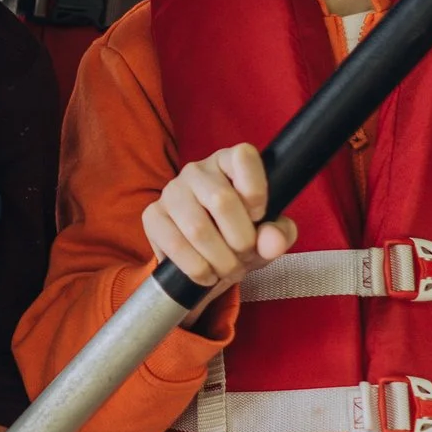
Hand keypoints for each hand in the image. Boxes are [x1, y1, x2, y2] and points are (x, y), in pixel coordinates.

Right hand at [143, 142, 295, 293]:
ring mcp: (172, 191)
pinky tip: (206, 274)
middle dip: (241, 240)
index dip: (256, 191)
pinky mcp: (153, 215)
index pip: (243, 156)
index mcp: (229, 161)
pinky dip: (197, 268)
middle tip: (245, 257)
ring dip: (220, 260)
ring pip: (197, 228)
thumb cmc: (239, 235)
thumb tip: (272, 242)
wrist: (204, 259)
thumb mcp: (268, 235)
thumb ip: (279, 234)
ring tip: (228, 270)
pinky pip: (175, 245)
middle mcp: (198, 170)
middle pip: (222, 200)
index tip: (259, 216)